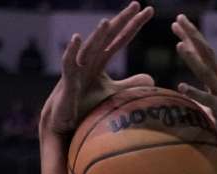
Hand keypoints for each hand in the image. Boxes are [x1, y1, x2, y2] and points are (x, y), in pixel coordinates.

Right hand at [40, 2, 154, 136]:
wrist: (64, 119)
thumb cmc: (86, 103)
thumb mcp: (114, 93)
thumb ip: (130, 84)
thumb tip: (152, 79)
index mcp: (101, 59)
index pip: (121, 38)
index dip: (134, 25)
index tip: (149, 11)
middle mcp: (90, 58)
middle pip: (108, 35)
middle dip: (122, 19)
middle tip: (137, 4)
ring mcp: (78, 67)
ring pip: (89, 47)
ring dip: (97, 35)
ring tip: (107, 22)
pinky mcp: (67, 80)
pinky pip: (68, 63)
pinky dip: (71, 51)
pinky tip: (76, 38)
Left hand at [172, 14, 216, 170]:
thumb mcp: (211, 111)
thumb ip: (200, 100)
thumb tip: (185, 95)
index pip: (204, 54)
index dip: (191, 37)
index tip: (177, 23)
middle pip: (207, 54)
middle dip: (193, 35)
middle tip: (178, 19)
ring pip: (208, 73)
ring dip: (193, 59)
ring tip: (179, 45)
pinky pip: (208, 102)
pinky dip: (195, 93)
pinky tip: (182, 86)